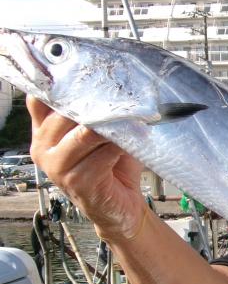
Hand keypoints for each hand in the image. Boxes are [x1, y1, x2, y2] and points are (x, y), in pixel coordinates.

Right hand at [27, 96, 145, 240]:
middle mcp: (43, 147)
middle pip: (65, 113)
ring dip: (111, 127)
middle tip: (122, 99)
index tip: (88, 76)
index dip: (61, 86)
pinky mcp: (76, 182)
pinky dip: (120, 147)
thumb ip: (94, 112)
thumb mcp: (101, 134)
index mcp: (44, 131)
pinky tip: (131, 145)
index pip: (40, 100)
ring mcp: (57, 166)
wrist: (122, 207)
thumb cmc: (113, 167)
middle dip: (96, 106)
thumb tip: (112, 84)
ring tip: (132, 121)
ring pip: (84, 134)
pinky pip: (101, 155)